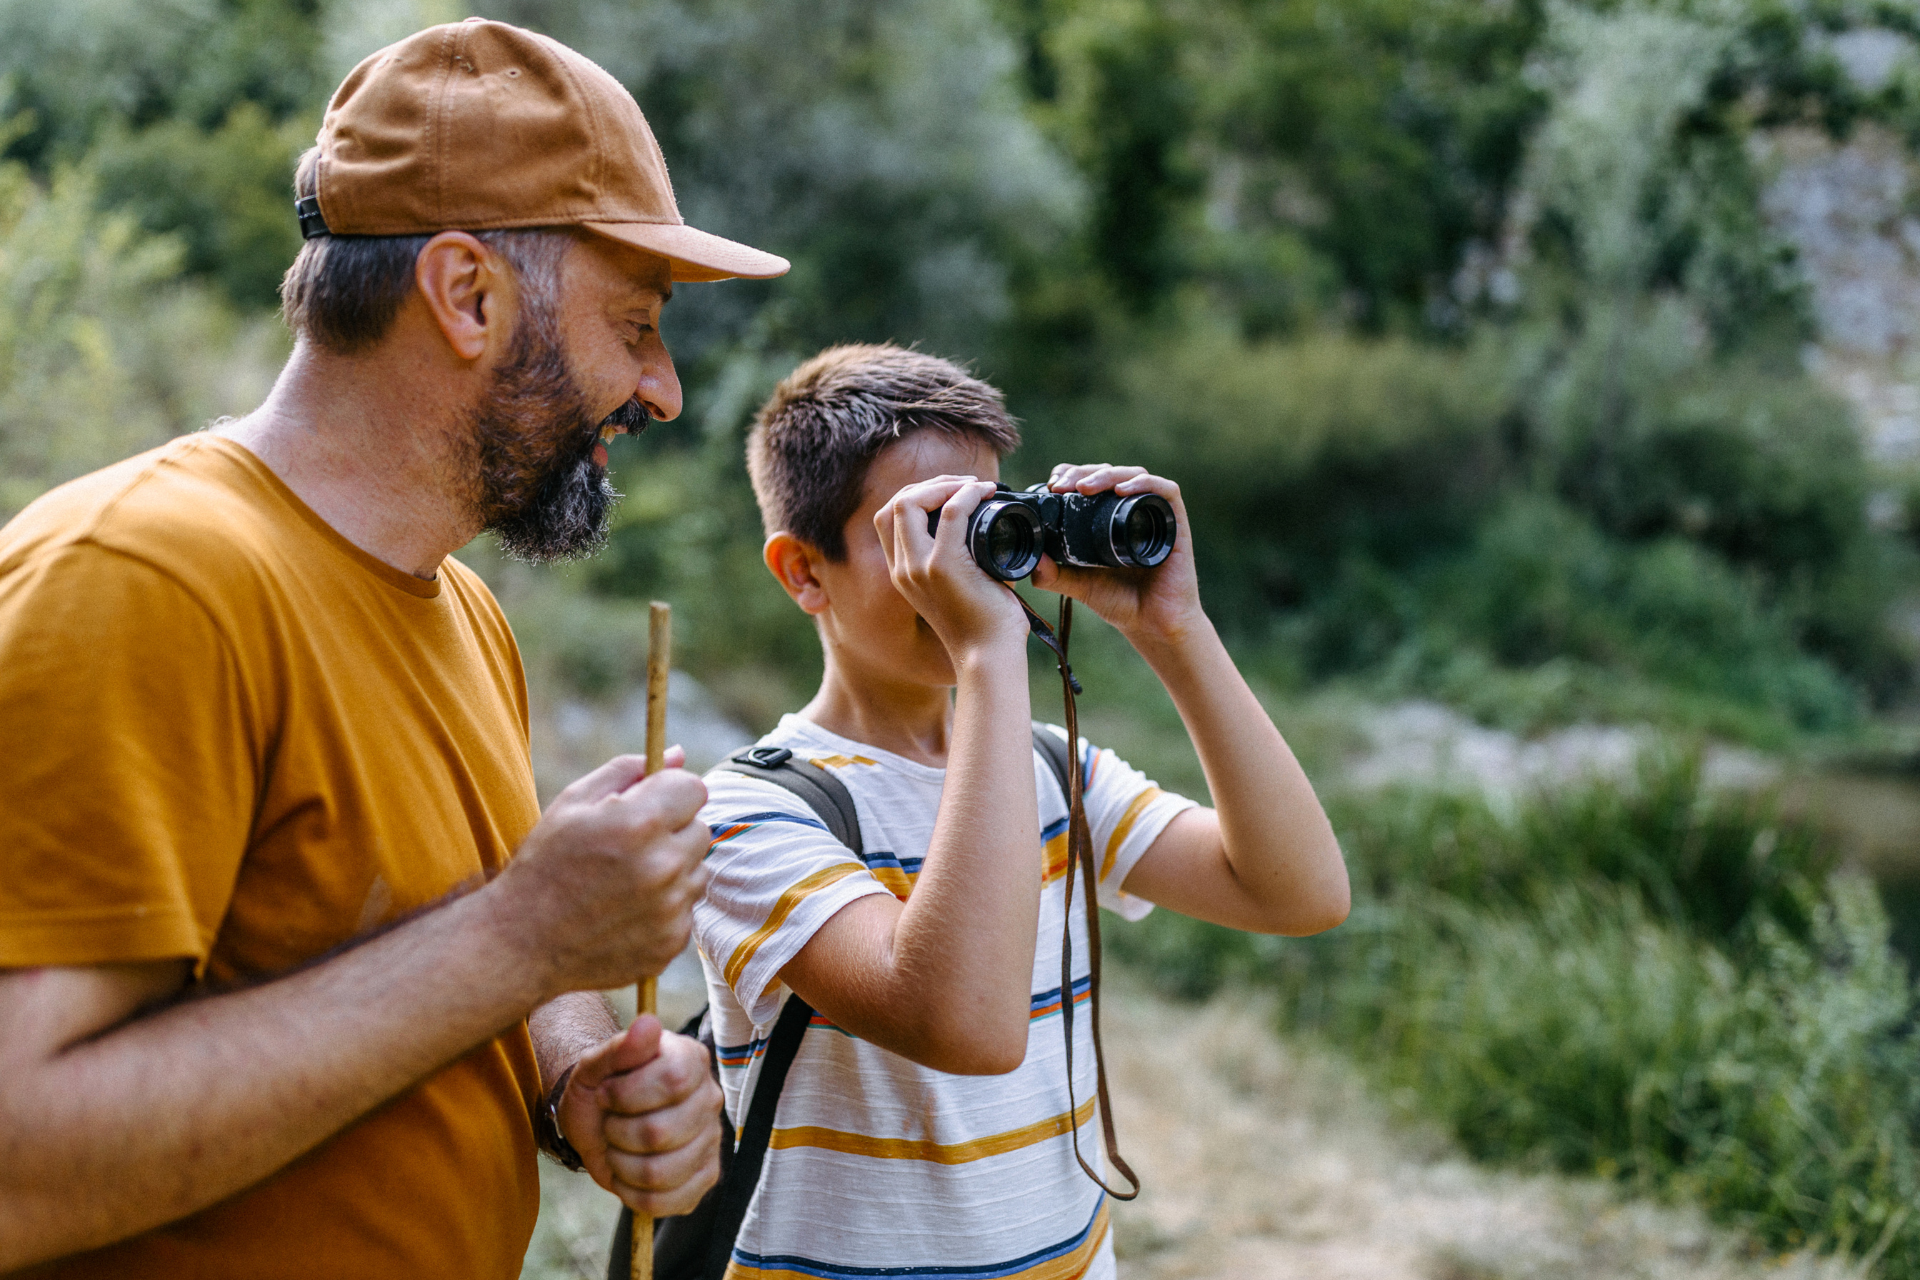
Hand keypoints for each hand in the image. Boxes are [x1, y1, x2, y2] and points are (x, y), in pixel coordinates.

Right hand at [486, 746, 709, 997]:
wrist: (522, 943)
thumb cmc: (545, 864)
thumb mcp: (573, 802)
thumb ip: (628, 770)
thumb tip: (677, 754)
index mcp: (640, 823)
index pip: (694, 788)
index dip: (672, 792)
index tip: (652, 804)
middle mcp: (664, 865)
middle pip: (700, 830)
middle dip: (673, 831)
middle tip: (631, 845)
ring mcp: (671, 908)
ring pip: (698, 870)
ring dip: (673, 869)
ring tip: (626, 880)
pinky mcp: (672, 941)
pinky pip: (686, 908)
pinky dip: (665, 906)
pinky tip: (625, 911)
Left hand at [558, 1014, 722, 1215]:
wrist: (601, 1120)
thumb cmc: (602, 1087)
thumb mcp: (596, 1064)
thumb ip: (620, 1047)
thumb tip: (648, 1023)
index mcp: (692, 1060)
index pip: (673, 1081)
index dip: (627, 1094)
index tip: (606, 1093)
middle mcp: (711, 1098)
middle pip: (660, 1132)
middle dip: (617, 1132)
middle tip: (611, 1122)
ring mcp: (712, 1140)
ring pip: (658, 1172)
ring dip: (620, 1164)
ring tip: (618, 1147)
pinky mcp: (706, 1178)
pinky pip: (665, 1203)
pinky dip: (632, 1193)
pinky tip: (628, 1173)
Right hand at [872, 475, 1026, 659]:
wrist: (989, 657)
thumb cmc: (985, 626)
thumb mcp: (959, 590)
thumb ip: (958, 563)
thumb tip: (984, 530)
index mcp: (903, 574)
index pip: (888, 519)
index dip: (916, 496)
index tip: (949, 493)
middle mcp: (903, 570)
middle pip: (895, 505)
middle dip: (929, 484)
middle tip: (965, 485)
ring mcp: (919, 567)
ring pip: (910, 502)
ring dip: (945, 485)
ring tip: (974, 486)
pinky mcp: (943, 566)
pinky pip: (951, 512)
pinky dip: (967, 495)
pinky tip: (985, 493)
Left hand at [1029, 464, 1205, 649]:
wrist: (1153, 625)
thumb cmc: (1121, 602)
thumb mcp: (1080, 586)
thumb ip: (1055, 575)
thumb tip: (1031, 561)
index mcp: (1109, 518)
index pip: (1091, 481)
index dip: (1072, 475)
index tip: (1053, 485)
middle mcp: (1132, 511)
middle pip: (1109, 473)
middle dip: (1083, 472)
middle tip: (1062, 485)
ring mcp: (1154, 514)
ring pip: (1133, 475)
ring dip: (1106, 475)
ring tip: (1084, 488)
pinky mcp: (1175, 522)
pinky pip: (1165, 491)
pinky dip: (1143, 484)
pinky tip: (1123, 490)